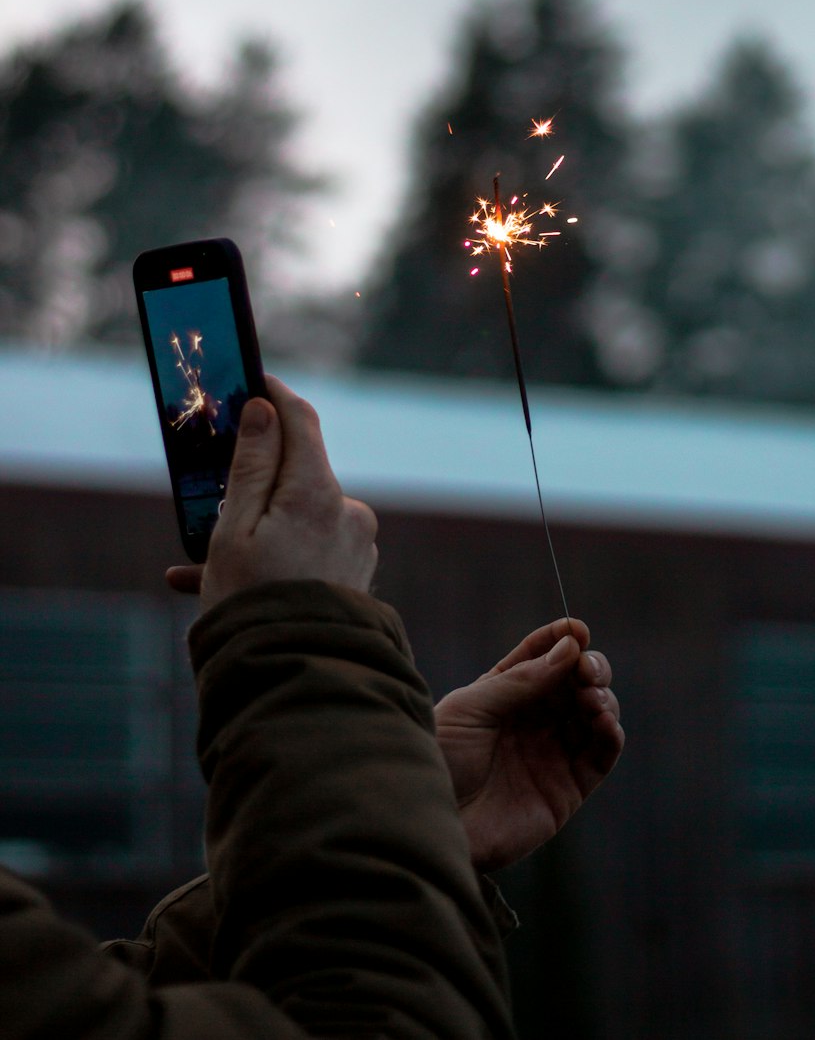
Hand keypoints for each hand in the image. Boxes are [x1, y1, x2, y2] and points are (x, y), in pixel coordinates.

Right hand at [166, 374, 377, 610]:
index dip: (274, 396)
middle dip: (256, 482)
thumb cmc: (252, 605)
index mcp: (318, 493)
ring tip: (206, 571)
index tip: (252, 382)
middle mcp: (349, 513)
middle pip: (298, 474)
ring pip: (299, 518)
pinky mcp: (357, 575)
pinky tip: (236, 590)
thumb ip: (251, 465)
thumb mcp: (233, 530)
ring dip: (259, 532)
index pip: (300, 421)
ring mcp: (357, 546)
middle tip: (210, 501)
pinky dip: (277, 560)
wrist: (294, 682)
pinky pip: (311, 552)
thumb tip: (264, 409)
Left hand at [434, 618, 623, 871]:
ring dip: (603, 699)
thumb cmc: (441, 761)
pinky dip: (612, 734)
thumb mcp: (471, 709)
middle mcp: (532, 720)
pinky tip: (604, 721)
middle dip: (590, 668)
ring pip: (596, 714)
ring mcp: (552, 753)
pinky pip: (601, 756)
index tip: (578, 630)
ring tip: (591, 699)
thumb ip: (521, 681)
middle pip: (576, 682)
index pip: (540, 656)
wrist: (435, 826)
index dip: (561, 639)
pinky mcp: (567, 790)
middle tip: (587, 671)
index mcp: (503, 694)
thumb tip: (570, 648)